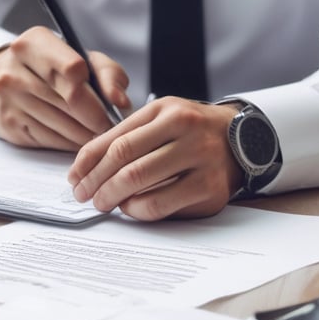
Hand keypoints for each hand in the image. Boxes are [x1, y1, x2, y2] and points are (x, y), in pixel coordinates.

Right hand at [0, 26, 129, 150]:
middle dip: (97, 119)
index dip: (96, 94)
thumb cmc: (53, 67)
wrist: (2, 78)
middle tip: (110, 126)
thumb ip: (108, 75)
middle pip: (70, 102)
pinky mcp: (9, 125)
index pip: (72, 70)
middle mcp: (15, 70)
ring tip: (96, 132)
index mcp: (34, 43)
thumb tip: (121, 102)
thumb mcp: (84, 59)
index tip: (109, 106)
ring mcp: (9, 99)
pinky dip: (69, 143)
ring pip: (62, 126)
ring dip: (86, 135)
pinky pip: (50, 140)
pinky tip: (76, 137)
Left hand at [68, 97, 243, 220]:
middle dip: (96, 183)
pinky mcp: (209, 188)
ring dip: (113, 198)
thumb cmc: (191, 131)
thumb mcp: (160, 119)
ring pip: (140, 185)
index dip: (88, 162)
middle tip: (85, 195)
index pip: (115, 139)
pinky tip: (131, 207)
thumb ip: (125, 136)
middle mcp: (186, 130)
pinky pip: (161, 204)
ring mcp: (201, 159)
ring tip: (104, 202)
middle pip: (125, 162)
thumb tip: (84, 167)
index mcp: (166, 110)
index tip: (74, 177)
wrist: (244, 139)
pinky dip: (137, 209)